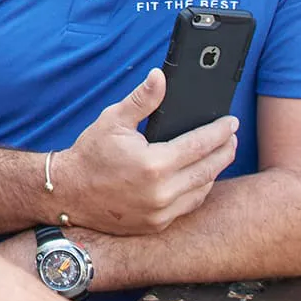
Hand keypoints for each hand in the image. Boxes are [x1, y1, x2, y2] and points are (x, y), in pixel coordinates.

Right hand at [53, 68, 236, 235]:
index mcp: (154, 164)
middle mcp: (161, 192)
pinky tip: (200, 177)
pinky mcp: (156, 224)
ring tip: (219, 154)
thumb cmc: (90, 154)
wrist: (68, 193)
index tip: (231, 122)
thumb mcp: (113, 120)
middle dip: (225, 151)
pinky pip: (188, 206)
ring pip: (202, 190)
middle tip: (232, 137)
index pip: (200, 145)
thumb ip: (143, 100)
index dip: (219, 131)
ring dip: (215, 171)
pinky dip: (198, 189)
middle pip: (209, 169)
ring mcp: (160, 212)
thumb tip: (160, 76)